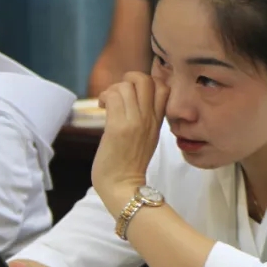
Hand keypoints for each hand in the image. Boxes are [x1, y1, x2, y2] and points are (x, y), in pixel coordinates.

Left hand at [91, 72, 168, 207]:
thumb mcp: (146, 139)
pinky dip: (105, 97)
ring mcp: (135, 122)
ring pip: (127, 85)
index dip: (148, 82)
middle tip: (119, 93)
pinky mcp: (118, 127)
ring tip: (108, 103)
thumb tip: (130, 101)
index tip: (134, 93)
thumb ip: (145, 120)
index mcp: (157, 122)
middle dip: (129, 79)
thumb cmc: (130, 166)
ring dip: (113, 89)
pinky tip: (102, 107)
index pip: (164, 88)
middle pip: (146, 80)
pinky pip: (113, 96)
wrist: (123, 187)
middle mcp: (149, 119)